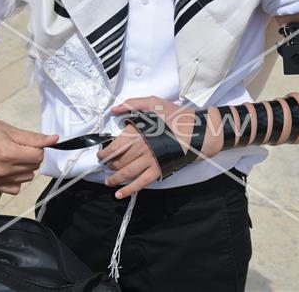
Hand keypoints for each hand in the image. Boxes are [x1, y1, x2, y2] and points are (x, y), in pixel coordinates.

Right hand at [0, 101, 57, 194]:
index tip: (28, 143)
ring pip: (27, 177)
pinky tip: (9, 168)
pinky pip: (15, 189)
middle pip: (34, 167)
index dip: (37, 148)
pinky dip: (16, 179)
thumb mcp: (13, 131)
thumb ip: (36, 138)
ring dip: (25, 167)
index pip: (38, 156)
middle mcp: (2, 170)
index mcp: (7, 154)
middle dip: (31, 156)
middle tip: (17, 147)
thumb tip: (55, 140)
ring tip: (11, 156)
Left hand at [97, 96, 221, 198]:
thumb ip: (132, 104)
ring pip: (126, 173)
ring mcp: (150, 161)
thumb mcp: (154, 103)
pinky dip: (128, 190)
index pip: (114, 146)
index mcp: (137, 131)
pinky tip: (119, 194)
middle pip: (118, 161)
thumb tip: (114, 109)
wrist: (198, 131)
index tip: (101, 155)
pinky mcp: (159, 170)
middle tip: (106, 166)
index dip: (104, 153)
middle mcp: (141, 148)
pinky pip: (141, 183)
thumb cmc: (176, 116)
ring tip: (109, 181)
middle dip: (109, 165)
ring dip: (114, 179)